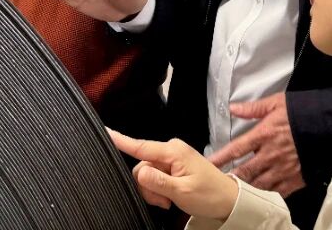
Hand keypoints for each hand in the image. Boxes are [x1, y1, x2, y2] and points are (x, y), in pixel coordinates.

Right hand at [109, 130, 239, 219]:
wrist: (227, 201)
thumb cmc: (209, 195)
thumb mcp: (183, 192)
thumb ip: (158, 182)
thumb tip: (139, 172)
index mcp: (173, 151)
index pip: (141, 146)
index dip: (120, 140)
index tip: (104, 131)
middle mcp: (170, 150)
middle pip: (142, 166)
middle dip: (147, 186)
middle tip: (164, 201)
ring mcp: (171, 158)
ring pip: (146, 174)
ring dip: (153, 191)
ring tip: (169, 200)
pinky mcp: (172, 166)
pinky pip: (154, 176)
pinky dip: (158, 190)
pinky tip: (168, 197)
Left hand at [207, 93, 304, 196]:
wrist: (330, 126)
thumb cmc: (302, 113)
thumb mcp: (277, 103)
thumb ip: (253, 108)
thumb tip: (233, 107)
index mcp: (264, 134)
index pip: (237, 148)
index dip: (221, 157)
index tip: (209, 163)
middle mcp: (271, 154)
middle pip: (245, 171)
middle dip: (230, 178)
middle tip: (217, 184)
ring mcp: (283, 169)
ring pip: (259, 184)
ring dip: (246, 189)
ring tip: (233, 194)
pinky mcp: (296, 179)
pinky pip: (277, 191)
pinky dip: (266, 195)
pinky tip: (259, 198)